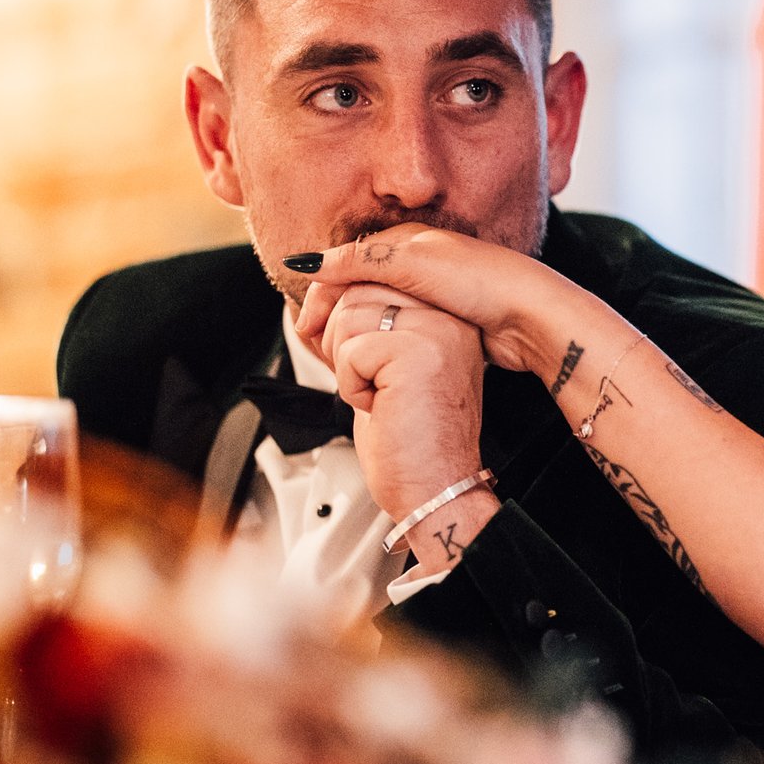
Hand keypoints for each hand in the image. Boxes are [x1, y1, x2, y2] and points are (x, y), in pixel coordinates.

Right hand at [291, 225, 569, 376]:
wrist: (530, 317)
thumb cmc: (481, 282)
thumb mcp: (412, 262)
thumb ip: (359, 260)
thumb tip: (310, 263)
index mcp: (408, 241)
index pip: (348, 264)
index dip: (322, 293)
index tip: (304, 325)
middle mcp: (420, 265)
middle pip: (361, 291)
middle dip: (334, 316)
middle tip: (316, 347)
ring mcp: (433, 296)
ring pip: (380, 315)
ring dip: (356, 333)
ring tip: (337, 358)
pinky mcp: (447, 324)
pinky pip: (402, 335)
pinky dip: (383, 346)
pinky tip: (375, 362)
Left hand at [317, 286, 499, 562]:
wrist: (435, 489)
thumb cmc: (410, 439)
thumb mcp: (384, 367)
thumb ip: (363, 322)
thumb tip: (313, 288)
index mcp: (447, 313)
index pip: (372, 274)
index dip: (335, 305)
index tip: (332, 345)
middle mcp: (450, 316)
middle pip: (356, 288)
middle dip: (336, 336)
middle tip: (361, 381)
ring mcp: (437, 331)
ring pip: (348, 316)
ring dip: (345, 365)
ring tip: (377, 396)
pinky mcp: (417, 353)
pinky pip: (350, 351)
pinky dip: (349, 386)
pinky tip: (379, 407)